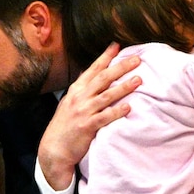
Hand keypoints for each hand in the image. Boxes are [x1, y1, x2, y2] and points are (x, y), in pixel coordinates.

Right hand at [37, 43, 140, 190]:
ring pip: (106, 96)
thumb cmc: (64, 126)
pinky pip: (105, 117)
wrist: (53, 148)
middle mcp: (79, 98)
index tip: (117, 45)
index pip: (92, 69)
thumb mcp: (68, 103)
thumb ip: (80, 90)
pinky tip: (129, 107)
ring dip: (124, 87)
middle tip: (137, 59)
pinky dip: (117, 112)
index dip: (105, 57)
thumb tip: (88, 74)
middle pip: (103, 78)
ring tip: (139, 80)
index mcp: (75, 90)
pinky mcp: (87, 126)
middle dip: (120, 67)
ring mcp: (83, 111)